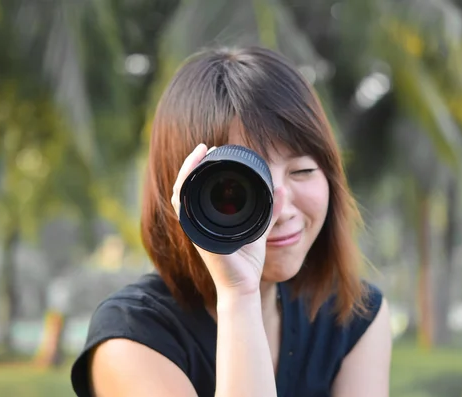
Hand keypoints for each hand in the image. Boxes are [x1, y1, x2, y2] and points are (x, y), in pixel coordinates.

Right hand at [171, 143, 284, 297]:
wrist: (244, 285)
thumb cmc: (248, 262)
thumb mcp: (260, 228)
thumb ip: (270, 210)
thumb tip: (281, 189)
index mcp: (208, 219)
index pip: (196, 189)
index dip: (198, 169)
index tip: (211, 150)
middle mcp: (198, 222)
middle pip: (184, 187)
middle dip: (190, 164)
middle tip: (203, 148)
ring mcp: (195, 229)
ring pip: (180, 194)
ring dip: (186, 173)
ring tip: (197, 155)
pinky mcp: (196, 236)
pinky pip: (183, 211)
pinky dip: (184, 193)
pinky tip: (189, 178)